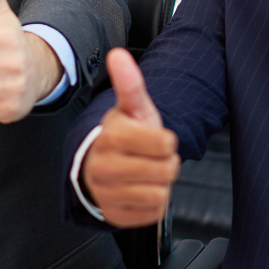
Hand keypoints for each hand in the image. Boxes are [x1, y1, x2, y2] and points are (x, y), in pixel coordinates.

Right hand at [80, 49, 179, 227]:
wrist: (102, 165)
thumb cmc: (124, 135)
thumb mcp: (133, 109)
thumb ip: (129, 83)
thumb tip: (118, 54)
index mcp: (111, 135)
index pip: (164, 143)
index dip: (166, 141)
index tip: (154, 139)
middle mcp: (103, 165)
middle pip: (165, 171)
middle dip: (166, 164)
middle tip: (150, 157)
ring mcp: (105, 192)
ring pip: (159, 194)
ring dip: (160, 184)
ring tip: (145, 173)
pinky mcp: (113, 214)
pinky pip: (151, 213)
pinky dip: (152, 203)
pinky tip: (138, 189)